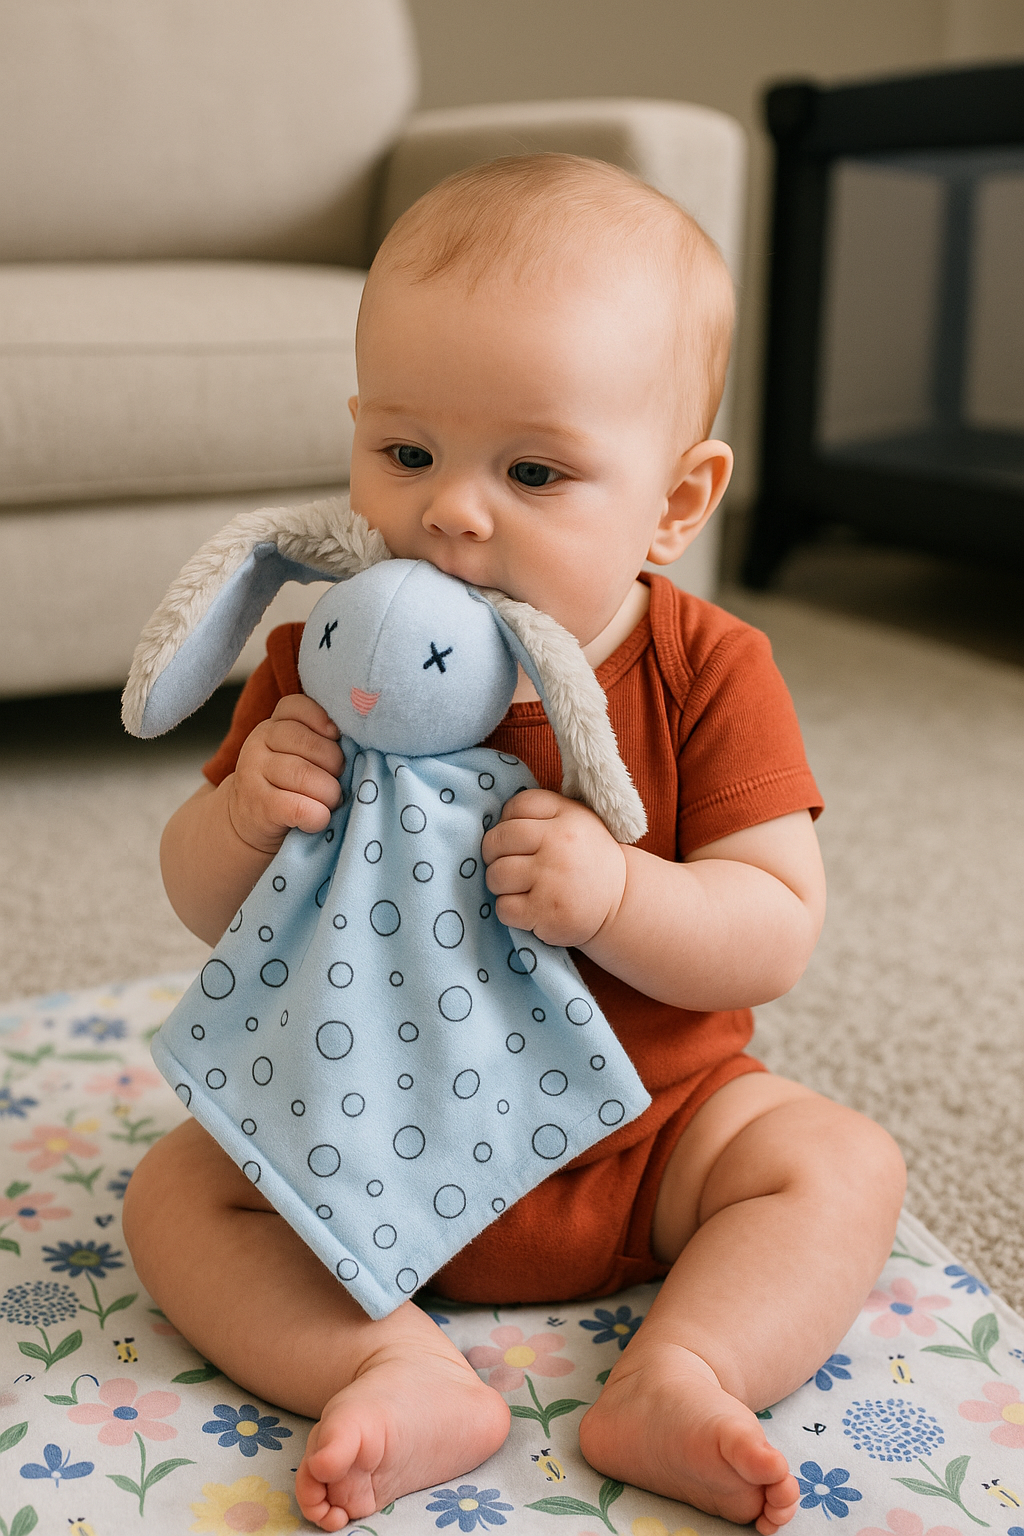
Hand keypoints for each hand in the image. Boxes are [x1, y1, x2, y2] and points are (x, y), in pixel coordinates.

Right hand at [226, 694, 344, 854]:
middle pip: (309, 743)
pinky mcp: (258, 805)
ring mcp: (253, 773)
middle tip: (338, 781)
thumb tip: (360, 740)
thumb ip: (320, 741)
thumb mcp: (299, 756)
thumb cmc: (288, 788)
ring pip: (304, 775)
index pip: (297, 706)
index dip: (323, 720)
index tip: (336, 738)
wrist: (249, 826)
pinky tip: (319, 820)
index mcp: (273, 725)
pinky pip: (297, 807)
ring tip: (331, 802)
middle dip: (335, 764)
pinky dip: (317, 816)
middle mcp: (258, 743)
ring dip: (329, 793)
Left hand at [481, 788, 626, 947]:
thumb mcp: (575, 821)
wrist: (620, 901)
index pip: (515, 806)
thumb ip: (539, 813)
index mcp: (567, 816)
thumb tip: (492, 821)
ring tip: (521, 886)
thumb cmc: (585, 858)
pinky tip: (529, 907)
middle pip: (497, 841)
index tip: (517, 839)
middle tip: (511, 864)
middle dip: (494, 854)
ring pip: (495, 876)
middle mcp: (560, 844)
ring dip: (500, 884)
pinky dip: (509, 910)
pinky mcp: (546, 912)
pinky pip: (503, 907)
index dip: (506, 822)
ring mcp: (553, 879)